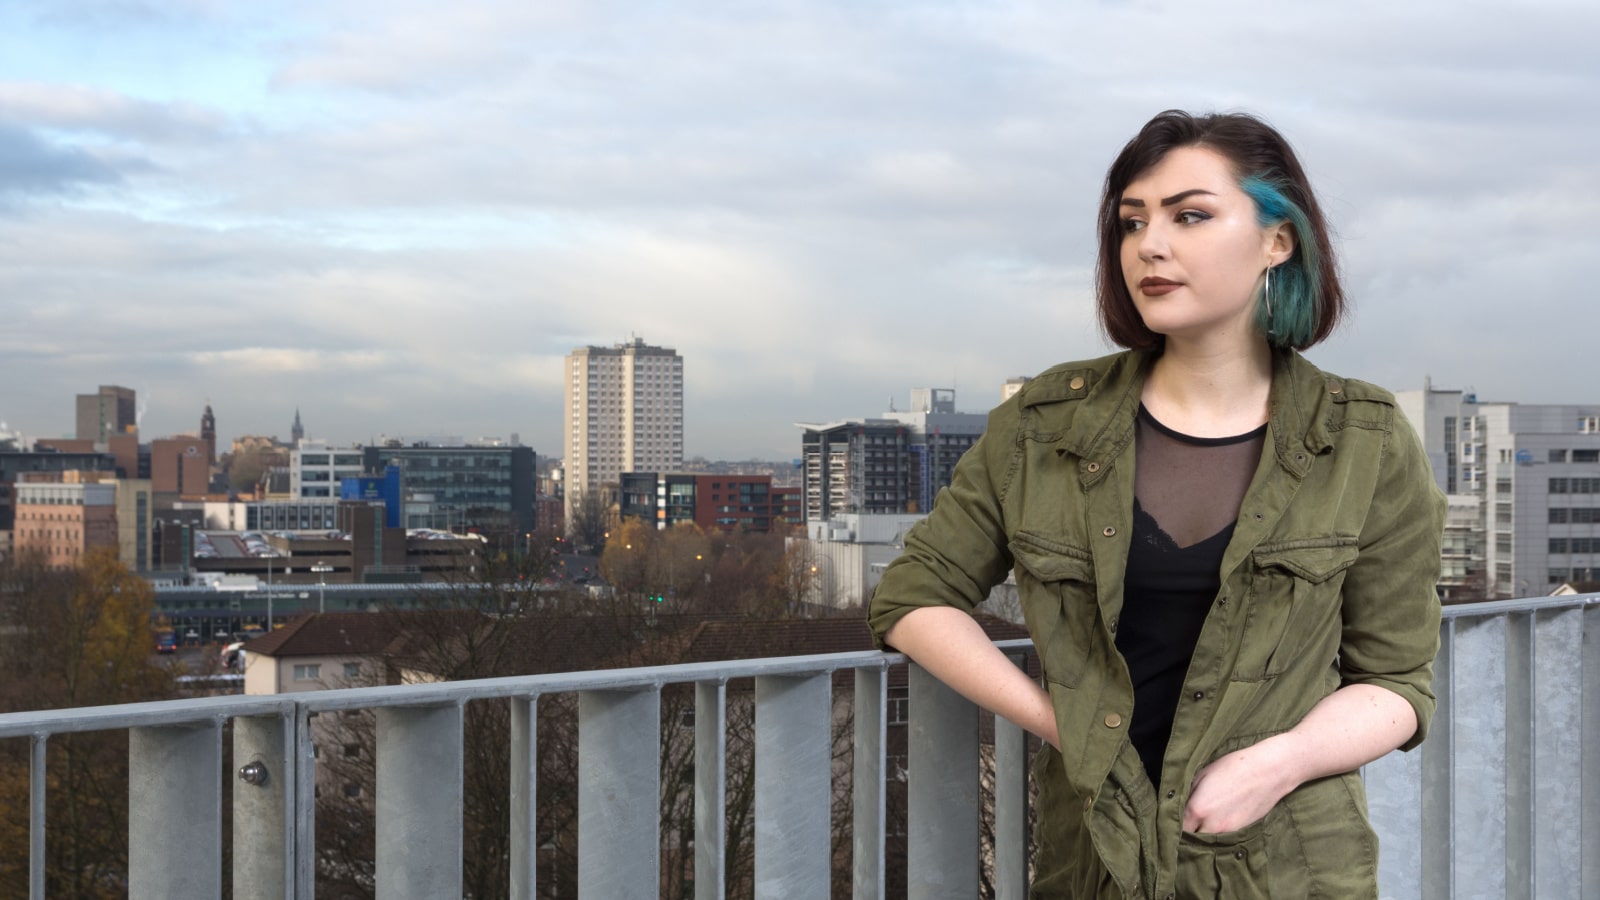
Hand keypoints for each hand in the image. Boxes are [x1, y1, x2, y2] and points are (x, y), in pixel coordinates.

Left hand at [1181, 736, 1299, 833]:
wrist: (1269, 771)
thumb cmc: (1233, 767)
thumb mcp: (1201, 775)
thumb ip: (1185, 795)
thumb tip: (1174, 806)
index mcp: (1197, 809)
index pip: (1175, 830)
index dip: (1170, 827)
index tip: (1168, 824)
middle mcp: (1211, 826)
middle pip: (1190, 840)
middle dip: (1184, 835)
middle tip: (1182, 826)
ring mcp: (1228, 832)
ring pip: (1206, 843)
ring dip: (1200, 837)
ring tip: (1199, 825)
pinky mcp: (1241, 834)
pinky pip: (1222, 841)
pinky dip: (1216, 836)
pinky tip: (1215, 825)